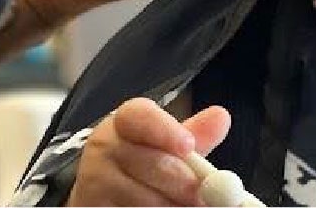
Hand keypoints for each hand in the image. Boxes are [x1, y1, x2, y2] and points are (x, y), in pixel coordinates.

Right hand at [68, 97, 229, 206]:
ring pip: (142, 198)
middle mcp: (105, 148)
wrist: (104, 192)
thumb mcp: (167, 142)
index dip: (166, 131)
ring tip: (188, 206)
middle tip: (204, 195)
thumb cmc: (143, 161)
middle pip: (149, 163)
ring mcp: (94, 183)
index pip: (141, 116)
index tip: (189, 147)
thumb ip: (194, 133)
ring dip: (171, 206)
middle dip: (182, 182)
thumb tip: (221, 117)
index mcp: (125, 121)